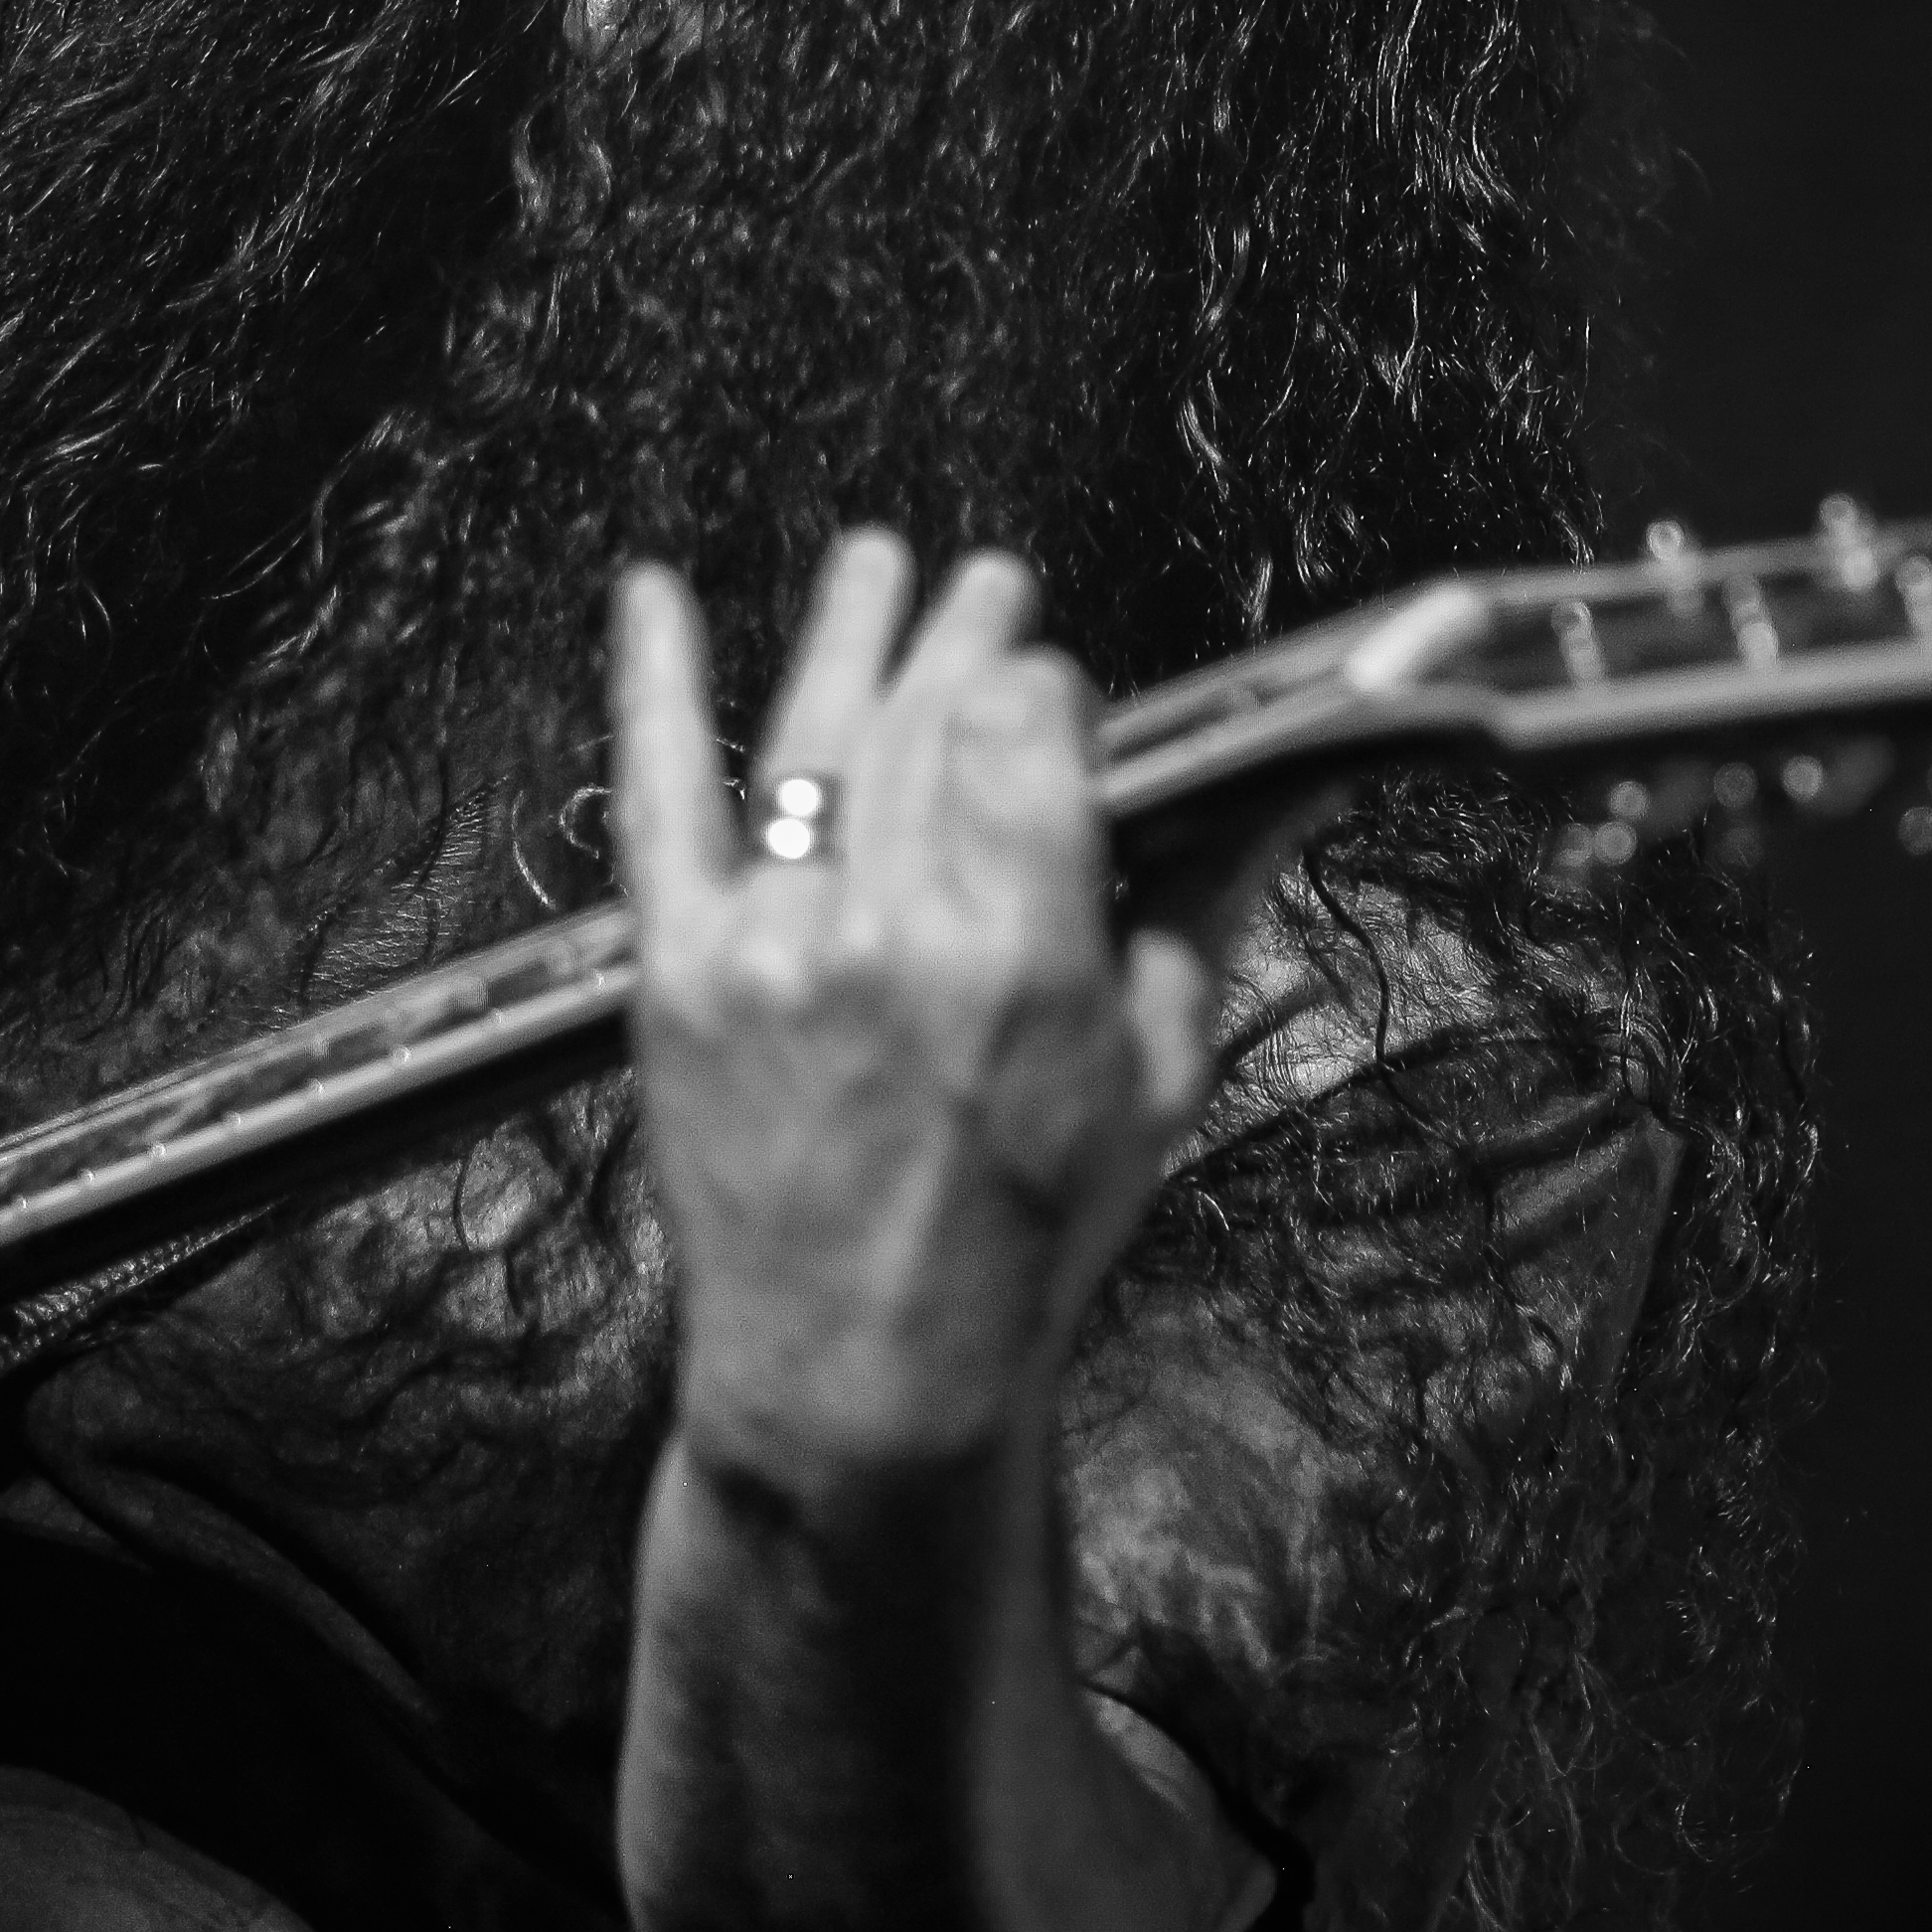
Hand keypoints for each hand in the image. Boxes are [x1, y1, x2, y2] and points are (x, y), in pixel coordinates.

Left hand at [607, 533, 1219, 1466]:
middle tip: (987, 587)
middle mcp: (891, 937)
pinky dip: (656, 689)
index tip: (1056, 694)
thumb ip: (1198, 915)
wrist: (862, 1369)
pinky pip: (662, 804)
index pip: (1028, 730)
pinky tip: (654, 595)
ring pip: (818, 738)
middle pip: (930, 721)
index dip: (1046, 690)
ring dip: (853, 630)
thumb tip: (1278, 789)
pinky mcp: (677, 977)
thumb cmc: (1024, 1234)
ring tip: (881, 561)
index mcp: (1023, 959)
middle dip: (966, 641)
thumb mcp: (1151, 1082)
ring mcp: (771, 951)